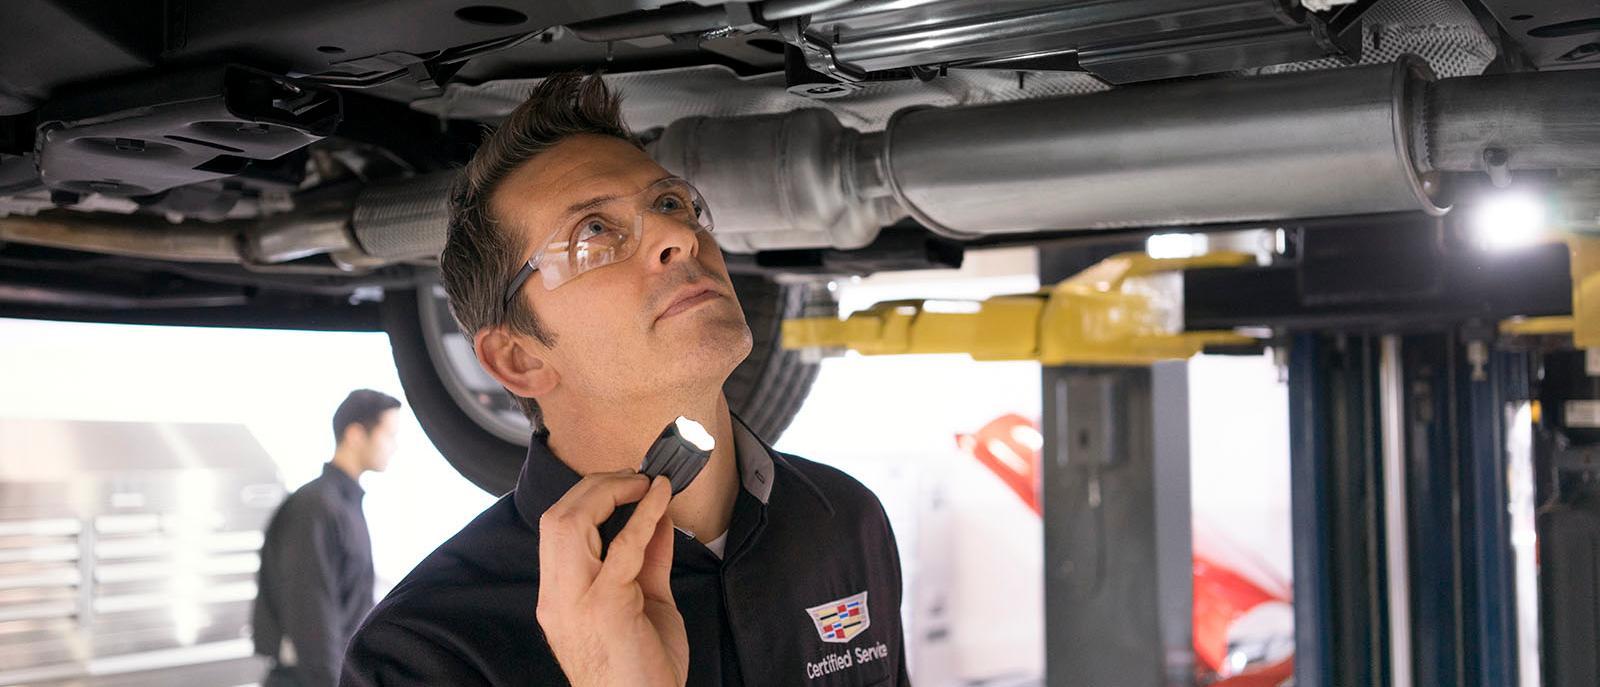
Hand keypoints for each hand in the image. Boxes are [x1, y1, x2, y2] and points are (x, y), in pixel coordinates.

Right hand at [536, 473, 687, 686]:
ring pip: (571, 523)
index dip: (589, 498)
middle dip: (594, 486)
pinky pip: (624, 547)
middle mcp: (558, 597)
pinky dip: (645, 514)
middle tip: (632, 477)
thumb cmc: (643, 670)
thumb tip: (658, 516)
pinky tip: (661, 496)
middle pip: (557, 519)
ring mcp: (577, 602)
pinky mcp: (608, 606)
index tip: (625, 485)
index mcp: (559, 597)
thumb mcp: (646, 605)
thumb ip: (648, 560)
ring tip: (643, 483)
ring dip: (610, 492)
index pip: (557, 530)